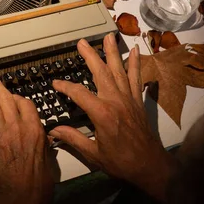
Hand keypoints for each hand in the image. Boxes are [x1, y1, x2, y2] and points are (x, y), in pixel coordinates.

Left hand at [0, 69, 53, 203]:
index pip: (24, 103)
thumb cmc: (38, 184)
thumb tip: (40, 138)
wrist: (23, 197)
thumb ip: (41, 142)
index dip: (15, 97)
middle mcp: (18, 126)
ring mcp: (1, 133)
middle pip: (6, 98)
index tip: (10, 96)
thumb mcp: (47, 157)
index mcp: (35, 128)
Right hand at [49, 34, 173, 202]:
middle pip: (101, 72)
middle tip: (82, 42)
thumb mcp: (93, 154)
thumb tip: (53, 131)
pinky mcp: (138, 101)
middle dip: (90, 56)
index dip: (65, 87)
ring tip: (108, 37)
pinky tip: (135, 52)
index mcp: (102, 113)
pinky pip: (137, 79)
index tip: (55, 83)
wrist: (150, 166)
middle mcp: (116, 101)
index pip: (79, 93)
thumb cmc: (121, 162)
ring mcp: (129, 99)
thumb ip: (73, 139)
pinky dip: (135, 65)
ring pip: (120, 71)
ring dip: (113, 53)